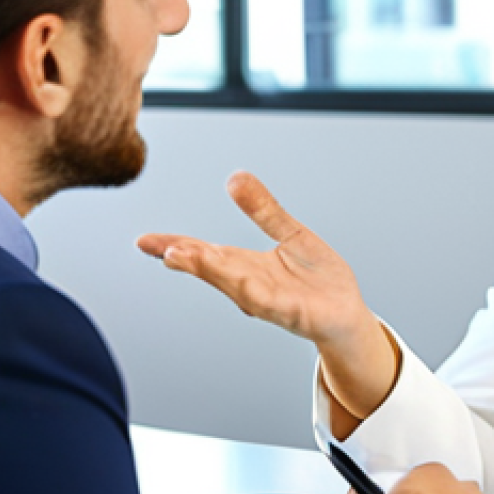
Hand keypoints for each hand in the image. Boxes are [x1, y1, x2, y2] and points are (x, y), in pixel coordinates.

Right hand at [137, 172, 396, 420]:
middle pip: (216, 271)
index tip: (145, 241)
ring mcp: (273, 302)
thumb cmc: (317, 280)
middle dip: (190, 260)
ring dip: (215, 273)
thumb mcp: (291, 235)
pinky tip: (244, 283)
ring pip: (239, 287)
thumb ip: (264, 210)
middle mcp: (253, 286)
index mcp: (247, 266)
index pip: (205, 254)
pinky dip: (257, 294)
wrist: (348, 315)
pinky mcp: (296, 314)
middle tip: (164, 249)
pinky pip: (274, 304)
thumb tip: (235, 177)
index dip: (176, 247)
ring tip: (191, 258)